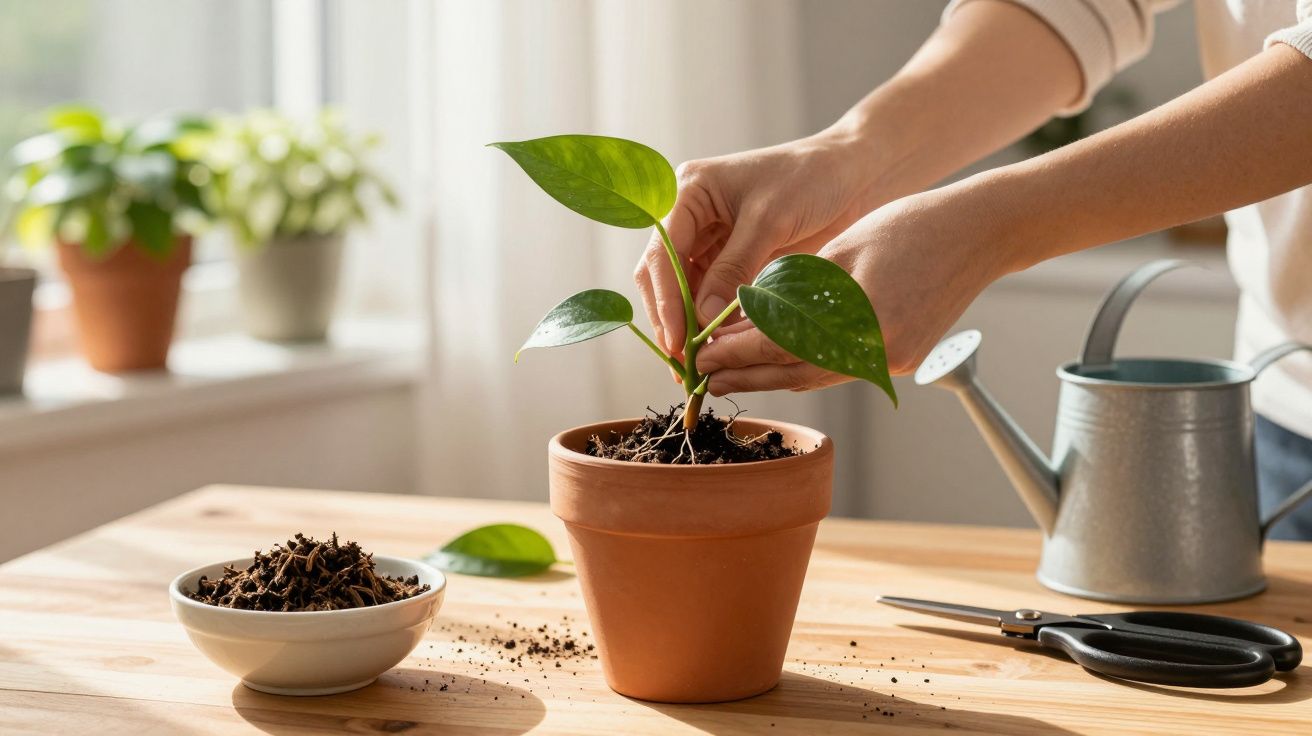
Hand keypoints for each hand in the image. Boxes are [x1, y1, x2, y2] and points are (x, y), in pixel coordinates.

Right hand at [633, 130, 885, 359]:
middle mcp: (692, 215)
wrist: (855, 174)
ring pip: (684, 291)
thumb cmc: (812, 178)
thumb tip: (702, 320)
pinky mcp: (732, 259)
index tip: (677, 341)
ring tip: (698, 364)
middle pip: (663, 275)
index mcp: (690, 191)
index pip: (662, 253)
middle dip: (670, 318)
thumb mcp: (769, 221)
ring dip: (688, 325)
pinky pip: (711, 295)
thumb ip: (733, 269)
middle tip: (682, 363)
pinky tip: (719, 348)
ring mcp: (710, 239)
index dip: (666, 301)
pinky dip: (712, 321)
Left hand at [694, 187, 1009, 394]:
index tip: (699, 354)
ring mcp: (893, 362)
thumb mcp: (840, 250)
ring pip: (815, 376)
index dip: (735, 352)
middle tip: (700, 376)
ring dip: (770, 376)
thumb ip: (792, 290)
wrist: (979, 234)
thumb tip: (739, 321)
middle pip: (795, 373)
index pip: (781, 345)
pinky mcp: (900, 361)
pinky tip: (773, 364)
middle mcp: (878, 353)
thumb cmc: (909, 227)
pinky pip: (837, 369)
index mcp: (861, 322)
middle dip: (744, 375)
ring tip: (727, 375)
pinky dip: (802, 367)